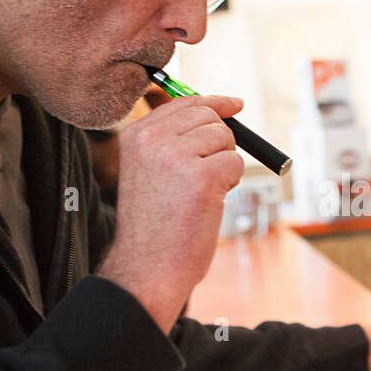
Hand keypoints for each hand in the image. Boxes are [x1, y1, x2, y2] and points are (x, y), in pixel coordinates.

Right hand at [98, 94, 244, 332]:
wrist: (147, 267)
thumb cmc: (154, 226)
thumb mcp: (149, 172)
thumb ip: (171, 140)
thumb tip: (214, 110)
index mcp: (135, 135)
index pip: (182, 103)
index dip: (213, 103)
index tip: (234, 104)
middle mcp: (152, 140)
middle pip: (209, 117)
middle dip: (220, 142)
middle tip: (209, 174)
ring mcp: (176, 156)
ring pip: (225, 140)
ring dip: (224, 166)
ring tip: (201, 194)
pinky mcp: (202, 176)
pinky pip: (235, 163)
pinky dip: (231, 183)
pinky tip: (209, 203)